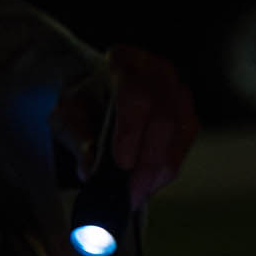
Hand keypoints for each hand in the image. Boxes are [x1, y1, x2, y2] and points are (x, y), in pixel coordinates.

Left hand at [51, 44, 199, 208]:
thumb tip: (89, 169)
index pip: (136, 95)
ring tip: (138, 193)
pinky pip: (186, 144)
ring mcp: (178, 91)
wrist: (98, 92)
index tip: (122, 163)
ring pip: (182, 132)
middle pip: (165, 116)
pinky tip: (149, 184)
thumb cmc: (83, 101)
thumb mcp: (67, 116)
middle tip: (132, 193)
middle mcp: (157, 72)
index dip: (132, 131)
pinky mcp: (187, 113)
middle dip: (150, 161)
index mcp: (123, 61)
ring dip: (161, 168)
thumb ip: (78, 139)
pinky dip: (168, 167)